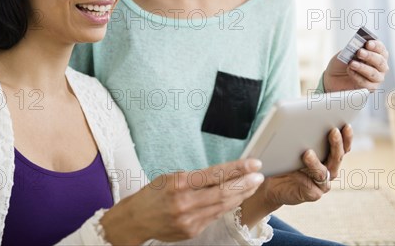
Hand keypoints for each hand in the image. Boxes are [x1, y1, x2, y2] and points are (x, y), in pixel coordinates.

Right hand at [101, 159, 263, 243]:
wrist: (135, 220)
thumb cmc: (153, 194)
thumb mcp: (170, 177)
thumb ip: (195, 178)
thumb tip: (222, 174)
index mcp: (178, 183)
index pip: (214, 174)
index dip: (237, 168)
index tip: (253, 163)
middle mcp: (184, 202)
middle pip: (222, 192)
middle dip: (244, 183)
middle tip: (259, 175)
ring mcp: (188, 219)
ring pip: (222, 206)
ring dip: (240, 195)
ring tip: (252, 185)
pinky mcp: (191, 231)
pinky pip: (214, 216)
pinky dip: (227, 206)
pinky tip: (236, 198)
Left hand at [239, 125, 352, 226]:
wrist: (272, 183)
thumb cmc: (283, 160)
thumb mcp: (292, 144)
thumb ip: (301, 132)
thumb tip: (300, 112)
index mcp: (328, 155)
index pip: (342, 145)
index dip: (347, 136)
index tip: (346, 123)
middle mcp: (329, 169)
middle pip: (338, 156)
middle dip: (337, 143)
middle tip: (333, 131)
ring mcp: (322, 183)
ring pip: (324, 171)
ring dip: (316, 162)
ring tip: (307, 152)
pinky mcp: (313, 194)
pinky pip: (312, 187)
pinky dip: (305, 180)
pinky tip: (299, 173)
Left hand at [324, 40, 389, 91]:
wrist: (334, 77)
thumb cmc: (343, 63)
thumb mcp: (345, 53)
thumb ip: (352, 49)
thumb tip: (357, 46)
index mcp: (377, 53)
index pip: (380, 48)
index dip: (376, 45)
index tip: (368, 43)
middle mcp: (380, 66)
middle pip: (380, 61)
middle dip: (369, 56)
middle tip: (359, 52)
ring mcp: (377, 77)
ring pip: (374, 73)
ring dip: (362, 67)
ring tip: (352, 63)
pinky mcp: (370, 88)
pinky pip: (366, 83)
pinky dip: (357, 77)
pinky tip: (350, 71)